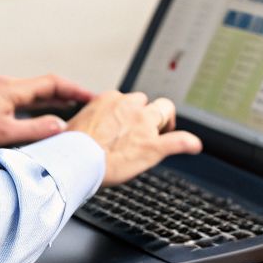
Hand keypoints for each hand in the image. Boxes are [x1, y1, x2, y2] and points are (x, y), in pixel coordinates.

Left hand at [0, 74, 93, 155]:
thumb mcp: (3, 133)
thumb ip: (34, 129)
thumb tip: (60, 125)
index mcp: (12, 88)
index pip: (53, 83)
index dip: (76, 90)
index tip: (94, 97)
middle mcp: (5, 86)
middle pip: (45, 87)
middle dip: (67, 96)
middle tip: (87, 106)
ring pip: (31, 95)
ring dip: (51, 103)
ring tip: (68, 114)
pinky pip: (19, 102)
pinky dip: (35, 109)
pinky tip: (37, 121)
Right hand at [68, 91, 201, 185]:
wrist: (73, 162)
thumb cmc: (68, 148)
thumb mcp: (72, 125)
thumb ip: (87, 121)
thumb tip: (80, 128)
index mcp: (109, 100)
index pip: (126, 99)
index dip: (128, 113)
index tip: (124, 124)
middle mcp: (129, 107)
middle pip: (147, 102)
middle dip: (147, 114)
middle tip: (144, 130)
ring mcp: (143, 125)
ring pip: (164, 111)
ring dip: (163, 122)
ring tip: (162, 134)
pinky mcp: (152, 146)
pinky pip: (179, 141)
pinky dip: (188, 143)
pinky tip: (194, 146)